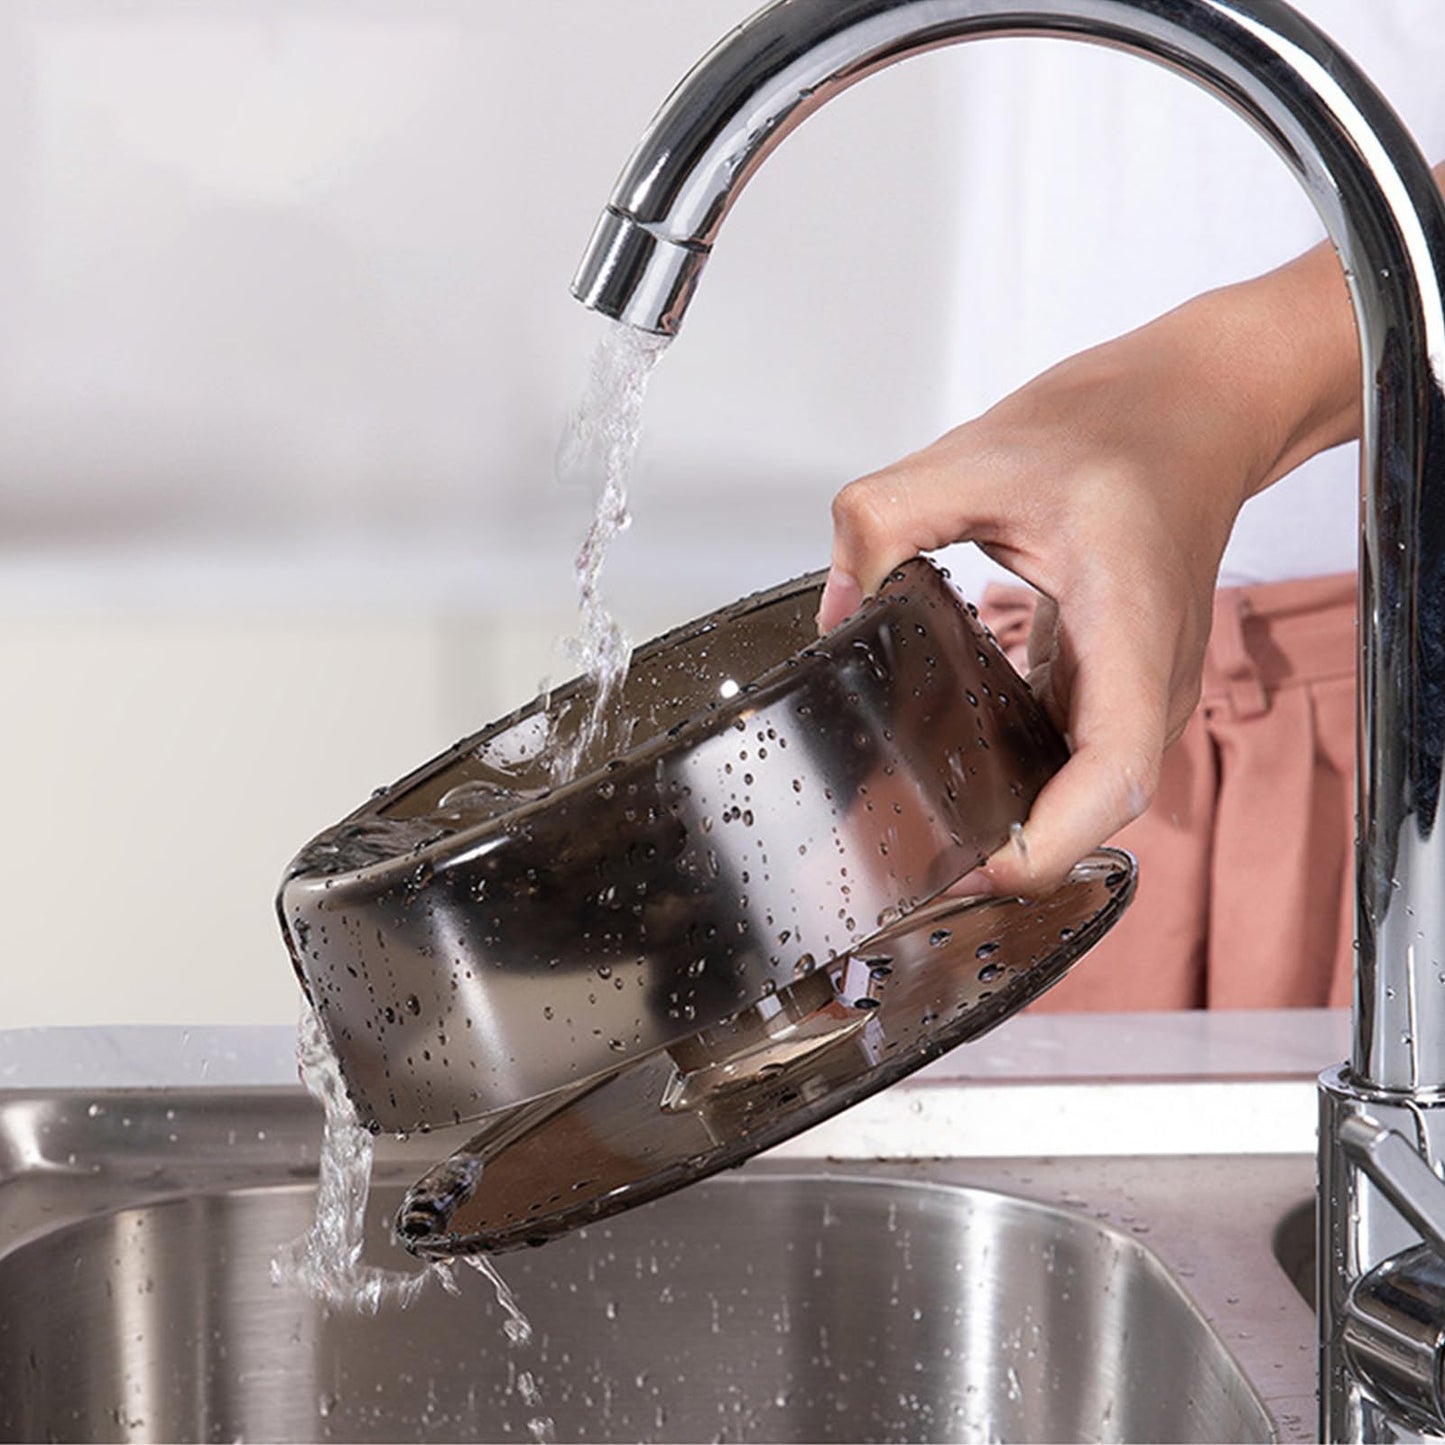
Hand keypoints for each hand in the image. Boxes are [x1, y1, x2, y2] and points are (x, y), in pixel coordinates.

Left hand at [819, 261, 1358, 896]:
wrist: (1190, 404)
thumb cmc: (1119, 428)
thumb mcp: (978, 456)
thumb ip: (883, 519)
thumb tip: (835, 606)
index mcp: (1130, 633)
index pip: (1111, 780)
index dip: (1044, 845)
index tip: (971, 868)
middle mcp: (1146, 679)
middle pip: (1093, 810)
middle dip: (1013, 855)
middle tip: (918, 864)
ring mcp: (1135, 685)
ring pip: (1083, 791)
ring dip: (1015, 821)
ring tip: (924, 828)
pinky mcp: (1113, 676)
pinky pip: (1070, 753)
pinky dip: (1018, 775)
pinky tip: (951, 763)